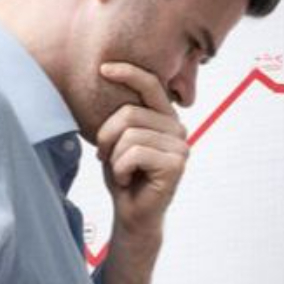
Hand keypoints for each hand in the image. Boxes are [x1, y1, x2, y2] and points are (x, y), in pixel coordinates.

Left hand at [95, 62, 189, 241]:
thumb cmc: (124, 176)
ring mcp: (180, 147)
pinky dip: (121, 169)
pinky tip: (126, 180)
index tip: (103, 68)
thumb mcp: (118, 140)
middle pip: (130, 113)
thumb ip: (122, 117)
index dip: (129, 73)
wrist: (132, 214)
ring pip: (130, 135)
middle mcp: (177, 129)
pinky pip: (134, 153)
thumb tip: (107, 79)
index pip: (151, 85)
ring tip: (120, 171)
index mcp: (165, 118)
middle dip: (107, 136)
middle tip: (105, 157)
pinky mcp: (175, 164)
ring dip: (115, 157)